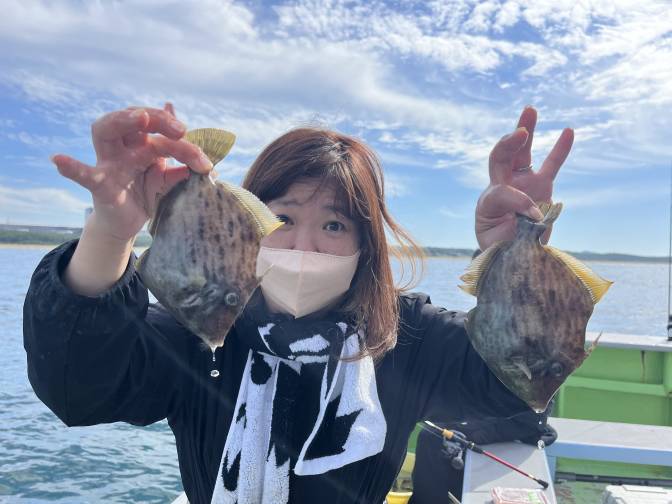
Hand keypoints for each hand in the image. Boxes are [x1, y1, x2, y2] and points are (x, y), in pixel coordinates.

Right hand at [50, 103, 212, 241]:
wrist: (129, 224)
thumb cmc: (147, 194)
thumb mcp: (168, 176)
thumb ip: (180, 157)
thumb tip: (191, 135)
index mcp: (141, 143)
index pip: (161, 131)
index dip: (183, 141)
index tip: (204, 159)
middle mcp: (123, 147)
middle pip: (131, 119)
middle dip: (156, 117)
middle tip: (180, 129)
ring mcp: (109, 163)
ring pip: (105, 131)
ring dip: (122, 120)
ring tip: (141, 117)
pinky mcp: (101, 185)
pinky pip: (85, 175)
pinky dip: (72, 168)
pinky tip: (58, 160)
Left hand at [475, 107, 573, 249]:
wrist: (509, 254)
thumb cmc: (499, 248)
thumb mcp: (495, 241)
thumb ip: (512, 225)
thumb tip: (535, 212)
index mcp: (489, 200)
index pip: (500, 191)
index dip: (517, 201)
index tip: (532, 216)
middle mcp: (503, 186)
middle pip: (501, 157)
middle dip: (509, 143)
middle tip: (519, 134)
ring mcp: (522, 183)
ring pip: (522, 153)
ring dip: (524, 130)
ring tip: (529, 110)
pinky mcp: (541, 187)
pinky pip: (552, 164)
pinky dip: (560, 149)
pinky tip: (569, 131)